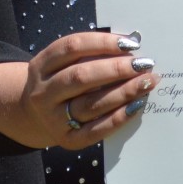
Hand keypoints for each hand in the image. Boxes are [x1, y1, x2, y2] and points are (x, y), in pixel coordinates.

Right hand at [0, 29, 157, 149]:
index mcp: (41, 66)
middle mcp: (43, 93)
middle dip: (116, 69)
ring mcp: (53, 119)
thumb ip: (91, 53)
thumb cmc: (62, 80)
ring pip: (90, 104)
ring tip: (147, 82)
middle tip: (143, 64)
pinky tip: (137, 105)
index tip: (130, 43)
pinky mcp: (67, 140)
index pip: (72, 47)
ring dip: (123, 92)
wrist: (36, 115)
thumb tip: (131, 46)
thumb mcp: (64, 63)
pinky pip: (96, 130)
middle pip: (81, 77)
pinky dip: (119, 117)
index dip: (102, 42)